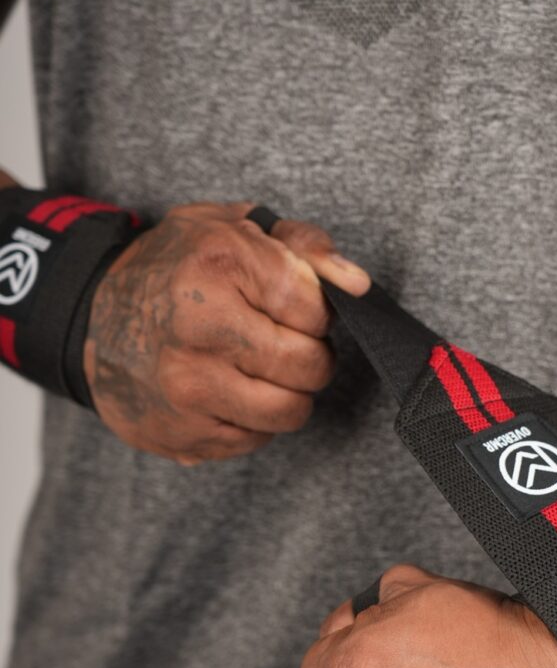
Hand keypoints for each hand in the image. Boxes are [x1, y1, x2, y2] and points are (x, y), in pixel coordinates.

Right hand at [84, 201, 369, 462]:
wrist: (90, 317)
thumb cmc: (173, 269)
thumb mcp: (231, 228)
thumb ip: (303, 246)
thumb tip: (356, 284)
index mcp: (216, 266)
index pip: (316, 310)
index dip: (315, 311)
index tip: (292, 307)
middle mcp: (198, 331)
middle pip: (310, 367)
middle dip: (309, 356)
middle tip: (283, 341)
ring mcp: (187, 389)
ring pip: (290, 412)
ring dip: (287, 393)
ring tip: (259, 368)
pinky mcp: (181, 433)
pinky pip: (254, 440)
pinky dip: (252, 420)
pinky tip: (226, 390)